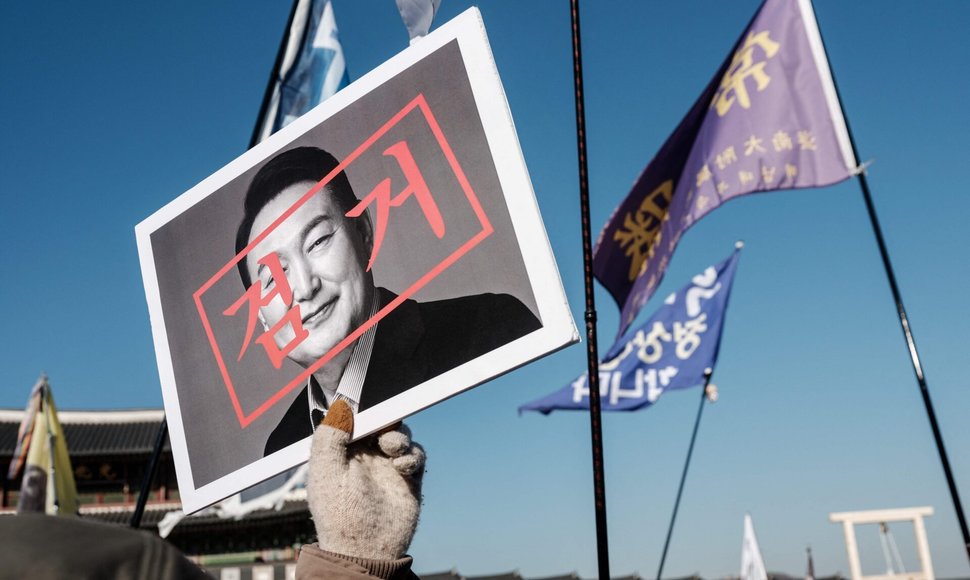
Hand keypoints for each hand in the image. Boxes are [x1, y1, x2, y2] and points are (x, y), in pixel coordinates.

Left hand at [307, 400, 424, 560]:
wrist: (367, 551)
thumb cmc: (339, 517)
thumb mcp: (326, 473)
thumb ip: (329, 437)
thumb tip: (342, 405)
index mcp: (341, 452)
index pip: (353, 420)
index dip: (362, 410)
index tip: (369, 404)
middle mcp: (364, 456)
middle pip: (381, 422)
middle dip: (386, 419)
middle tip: (382, 430)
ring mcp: (387, 467)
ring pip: (400, 435)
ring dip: (399, 436)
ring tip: (393, 449)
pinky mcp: (408, 478)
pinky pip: (416, 455)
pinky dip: (412, 455)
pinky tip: (402, 467)